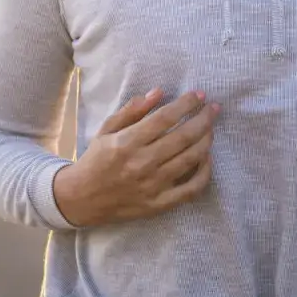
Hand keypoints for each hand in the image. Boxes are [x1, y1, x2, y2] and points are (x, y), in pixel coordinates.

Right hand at [54, 89, 218, 226]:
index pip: (165, 118)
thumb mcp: (106, 129)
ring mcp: (153, 185)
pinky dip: (204, 173)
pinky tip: (207, 158)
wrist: (82, 199)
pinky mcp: (159, 204)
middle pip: (183, 136)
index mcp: (127, 142)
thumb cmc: (95, 160)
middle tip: (214, 108)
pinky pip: (191, 189)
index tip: (199, 95)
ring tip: (211, 128)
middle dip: (203, 119)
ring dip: (206, 140)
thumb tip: (159, 92)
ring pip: (190, 159)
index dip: (186, 104)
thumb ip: (132, 110)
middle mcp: (142, 163)